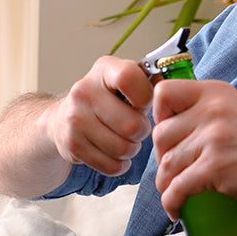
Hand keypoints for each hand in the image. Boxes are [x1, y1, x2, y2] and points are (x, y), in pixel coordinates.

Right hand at [37, 56, 154, 175]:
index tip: (143, 103)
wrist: (62, 120)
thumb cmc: (104, 101)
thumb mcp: (122, 82)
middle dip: (141, 132)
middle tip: (136, 129)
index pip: (129, 78)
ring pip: (123, 149)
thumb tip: (173, 93)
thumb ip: (148, 83)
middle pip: (132, 125)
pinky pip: (111, 166)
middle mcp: (84, 91)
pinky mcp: (72, 144)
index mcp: (103, 69)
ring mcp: (75, 118)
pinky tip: (114, 154)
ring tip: (125, 141)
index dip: (145, 96)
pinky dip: (119, 164)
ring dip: (131, 150)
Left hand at [149, 78, 236, 218]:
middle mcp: (211, 110)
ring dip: (166, 183)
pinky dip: (171, 202)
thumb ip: (206, 112)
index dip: (158, 115)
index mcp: (214, 92)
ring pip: (166, 163)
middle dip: (161, 156)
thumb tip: (169, 129)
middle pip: (160, 133)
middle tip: (175, 170)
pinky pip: (177, 187)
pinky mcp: (215, 167)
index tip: (168, 135)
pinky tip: (176, 209)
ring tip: (175, 193)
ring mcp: (212, 138)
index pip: (163, 92)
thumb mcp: (235, 111)